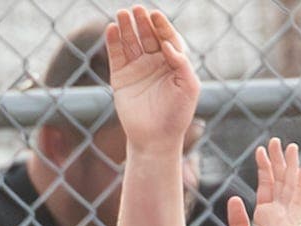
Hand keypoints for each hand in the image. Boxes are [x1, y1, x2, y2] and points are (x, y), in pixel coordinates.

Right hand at [108, 6, 199, 152]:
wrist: (155, 139)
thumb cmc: (177, 115)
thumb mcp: (188, 87)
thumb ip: (181, 63)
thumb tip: (167, 44)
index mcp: (173, 61)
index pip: (167, 37)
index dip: (161, 25)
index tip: (155, 15)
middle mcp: (155, 62)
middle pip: (148, 35)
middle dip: (142, 22)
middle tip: (136, 9)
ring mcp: (137, 69)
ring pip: (131, 42)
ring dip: (126, 27)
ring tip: (121, 14)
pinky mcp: (121, 78)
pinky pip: (116, 56)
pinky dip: (113, 42)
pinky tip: (112, 29)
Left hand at [226, 139, 300, 225]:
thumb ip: (238, 221)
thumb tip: (234, 200)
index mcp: (267, 222)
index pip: (270, 192)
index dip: (270, 173)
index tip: (269, 155)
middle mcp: (278, 220)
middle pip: (281, 184)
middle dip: (280, 162)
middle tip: (278, 141)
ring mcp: (284, 223)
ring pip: (288, 187)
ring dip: (288, 166)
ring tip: (286, 145)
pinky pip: (294, 203)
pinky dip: (298, 186)